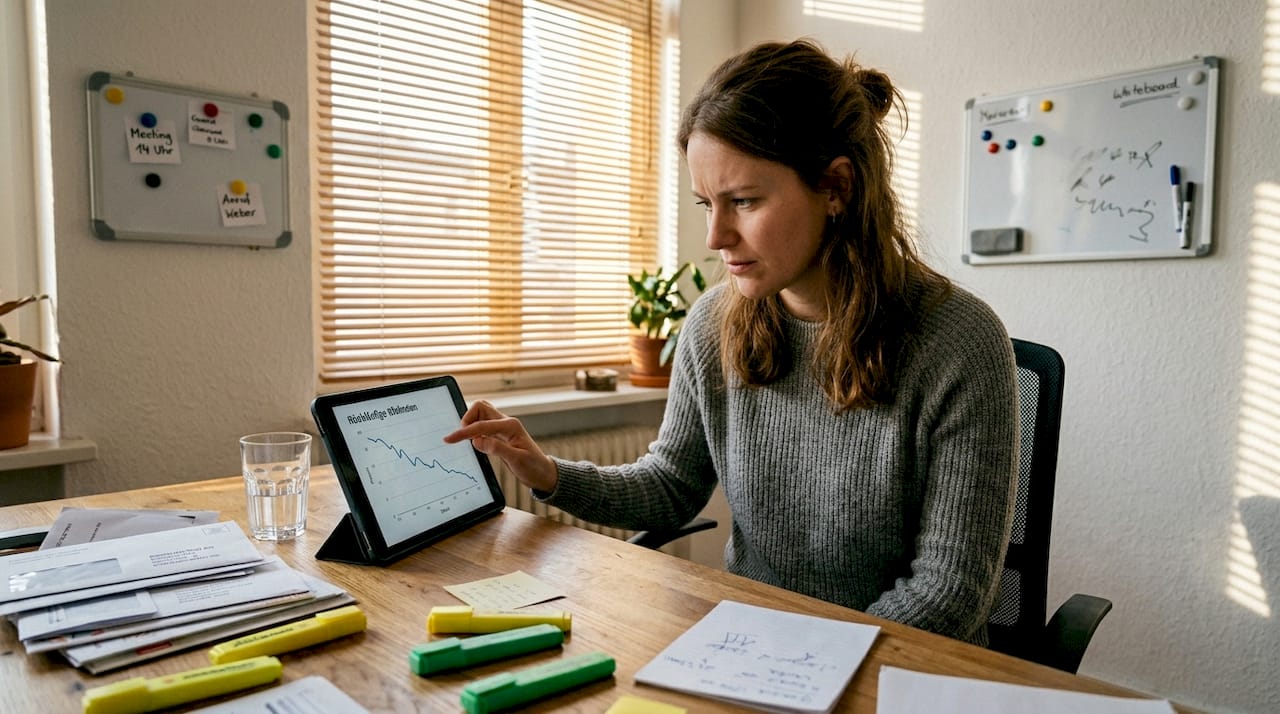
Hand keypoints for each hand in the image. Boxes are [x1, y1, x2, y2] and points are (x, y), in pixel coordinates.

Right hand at [442, 400, 558, 492]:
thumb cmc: (533, 467)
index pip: (481, 425)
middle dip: (467, 418)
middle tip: (461, 436)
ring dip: (470, 424)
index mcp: (511, 426)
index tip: (449, 439)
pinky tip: (472, 443)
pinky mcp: (499, 436)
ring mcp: (502, 428)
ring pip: (480, 415)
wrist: (542, 474)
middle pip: (480, 407)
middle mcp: (506, 423)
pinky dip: (473, 431)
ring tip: (465, 440)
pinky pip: (482, 426)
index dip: (463, 432)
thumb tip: (477, 441)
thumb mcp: (516, 460)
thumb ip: (497, 449)